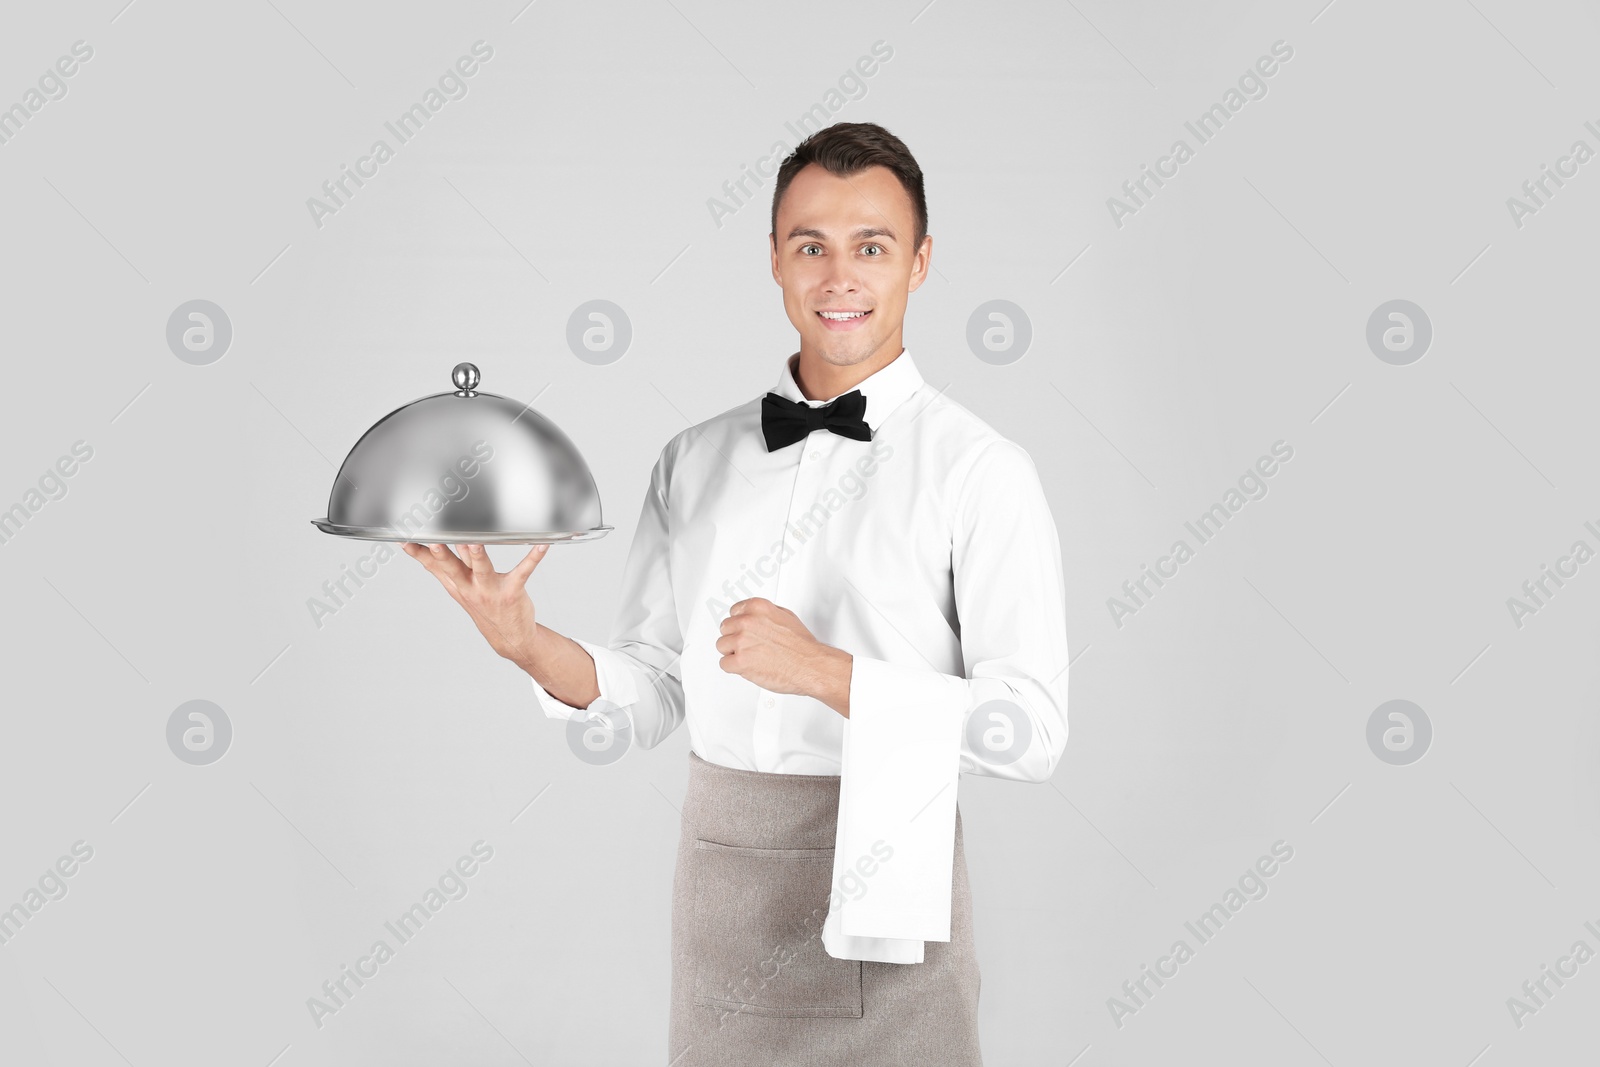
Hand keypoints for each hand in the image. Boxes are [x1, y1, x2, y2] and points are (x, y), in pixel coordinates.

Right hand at [401, 541, 549, 668]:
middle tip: (435, 540)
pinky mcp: (512, 590)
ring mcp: (490, 590)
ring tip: (475, 540)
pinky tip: (542, 546)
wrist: (510, 637)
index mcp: (455, 584)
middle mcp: (469, 587)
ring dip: (478, 554)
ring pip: (482, 568)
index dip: (418, 552)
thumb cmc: (483, 606)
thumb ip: (443, 568)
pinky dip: (533, 558)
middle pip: (453, 567)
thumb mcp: (458, 589)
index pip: (433, 566)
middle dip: (443, 553)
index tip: (404, 536)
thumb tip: (423, 547)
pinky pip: (523, 572)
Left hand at [716, 597, 845, 703]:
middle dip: (734, 639)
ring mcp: (742, 641)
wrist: (810, 665)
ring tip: (750, 657)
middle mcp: (747, 622)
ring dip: (733, 653)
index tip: (743, 631)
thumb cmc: (802, 646)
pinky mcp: (740, 661)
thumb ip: (765, 614)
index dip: (738, 625)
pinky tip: (747, 667)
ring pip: (721, 646)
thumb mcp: (786, 616)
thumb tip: (754, 617)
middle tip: (748, 647)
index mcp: (757, 607)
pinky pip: (724, 664)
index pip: (733, 612)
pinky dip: (734, 668)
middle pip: (725, 629)